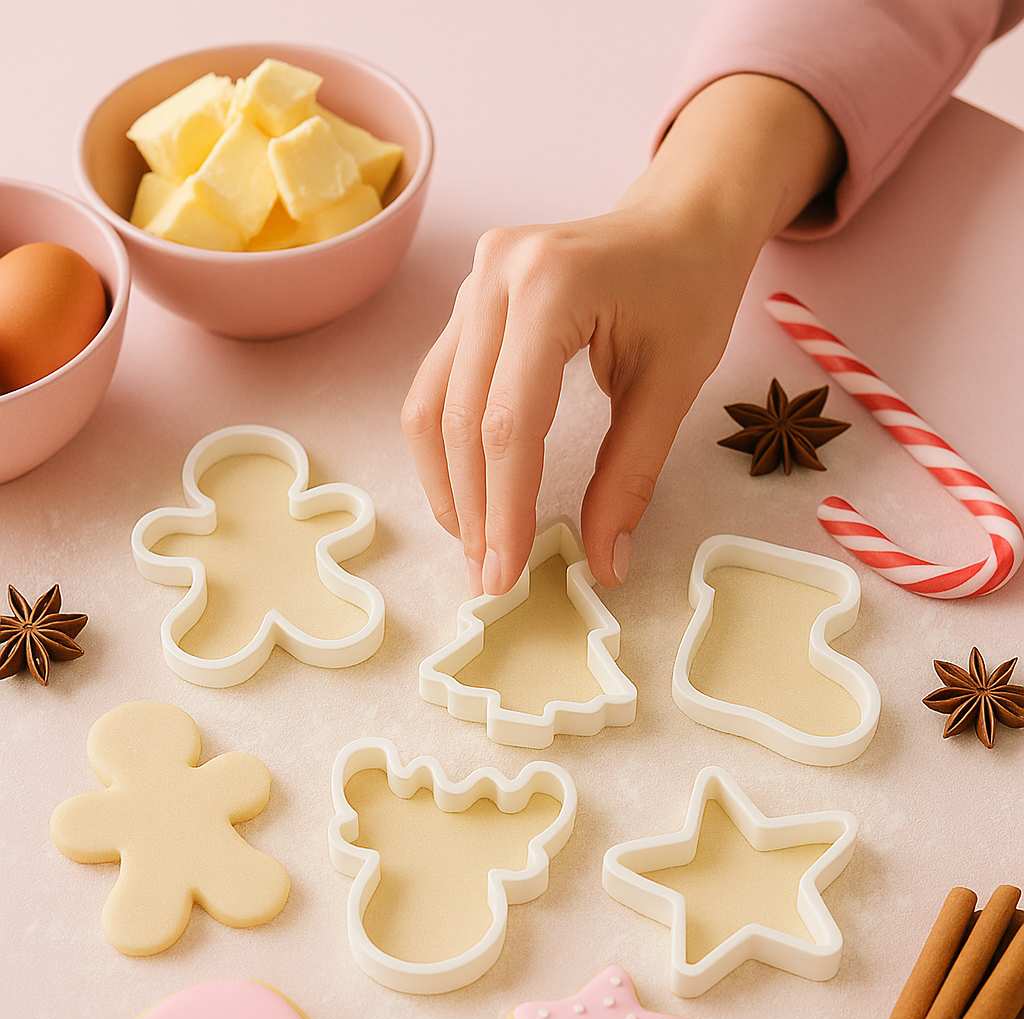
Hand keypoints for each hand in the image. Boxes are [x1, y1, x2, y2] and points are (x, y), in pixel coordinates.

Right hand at [402, 75, 840, 594]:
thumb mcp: (673, 387)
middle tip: (487, 578)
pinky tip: (470, 494)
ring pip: (432, 404)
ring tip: (474, 545)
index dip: (503, 508)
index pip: (510, 422)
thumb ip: (630, 477)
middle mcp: (496, 276)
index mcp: (552, 286)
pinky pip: (439, 383)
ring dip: (448, 485)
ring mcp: (473, 282)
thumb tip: (603, 565)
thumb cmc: (688, 291)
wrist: (680, 219)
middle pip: (460, 419)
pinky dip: (448, 448)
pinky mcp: (467, 299)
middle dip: (472, 509)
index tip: (504, 574)